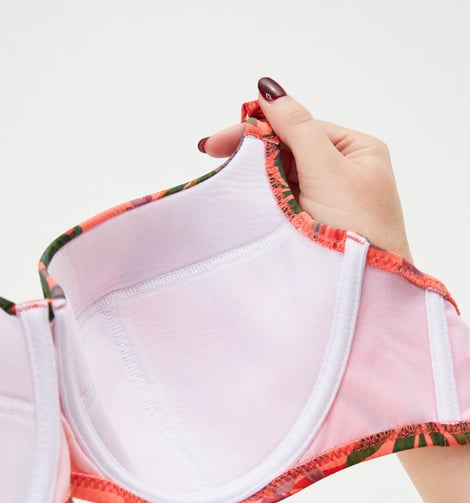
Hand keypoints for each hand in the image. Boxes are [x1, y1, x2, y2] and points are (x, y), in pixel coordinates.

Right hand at [199, 76, 412, 261]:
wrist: (369, 290)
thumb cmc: (359, 230)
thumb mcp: (328, 170)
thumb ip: (297, 128)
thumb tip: (270, 87)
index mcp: (358, 150)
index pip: (299, 127)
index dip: (258, 129)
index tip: (216, 141)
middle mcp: (346, 171)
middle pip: (289, 150)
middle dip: (253, 153)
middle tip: (212, 155)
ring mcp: (331, 200)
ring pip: (284, 178)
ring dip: (255, 178)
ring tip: (224, 179)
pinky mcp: (316, 225)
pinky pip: (285, 203)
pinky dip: (264, 200)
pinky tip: (243, 198)